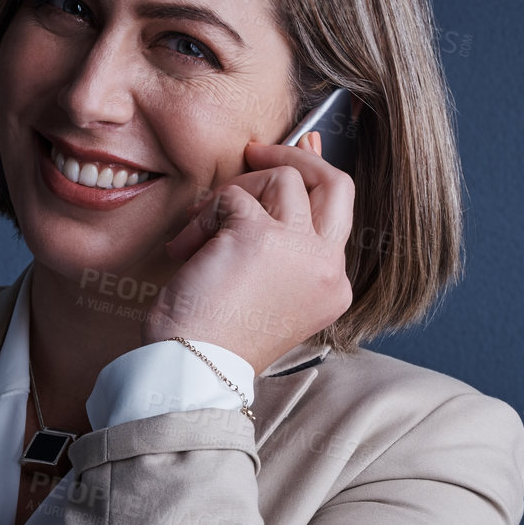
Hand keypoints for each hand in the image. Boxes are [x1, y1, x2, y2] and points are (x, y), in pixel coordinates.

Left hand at [145, 131, 354, 375]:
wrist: (194, 371)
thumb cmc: (217, 340)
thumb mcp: (267, 291)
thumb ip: (283, 242)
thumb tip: (283, 175)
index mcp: (332, 286)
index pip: (338, 213)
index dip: (312, 177)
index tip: (293, 152)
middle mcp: (327, 266)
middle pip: (335, 183)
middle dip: (296, 156)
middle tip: (255, 153)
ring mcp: (299, 249)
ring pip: (279, 179)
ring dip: (232, 195)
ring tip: (202, 235)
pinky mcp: (259, 235)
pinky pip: (231, 196)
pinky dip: (202, 218)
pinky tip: (186, 251)